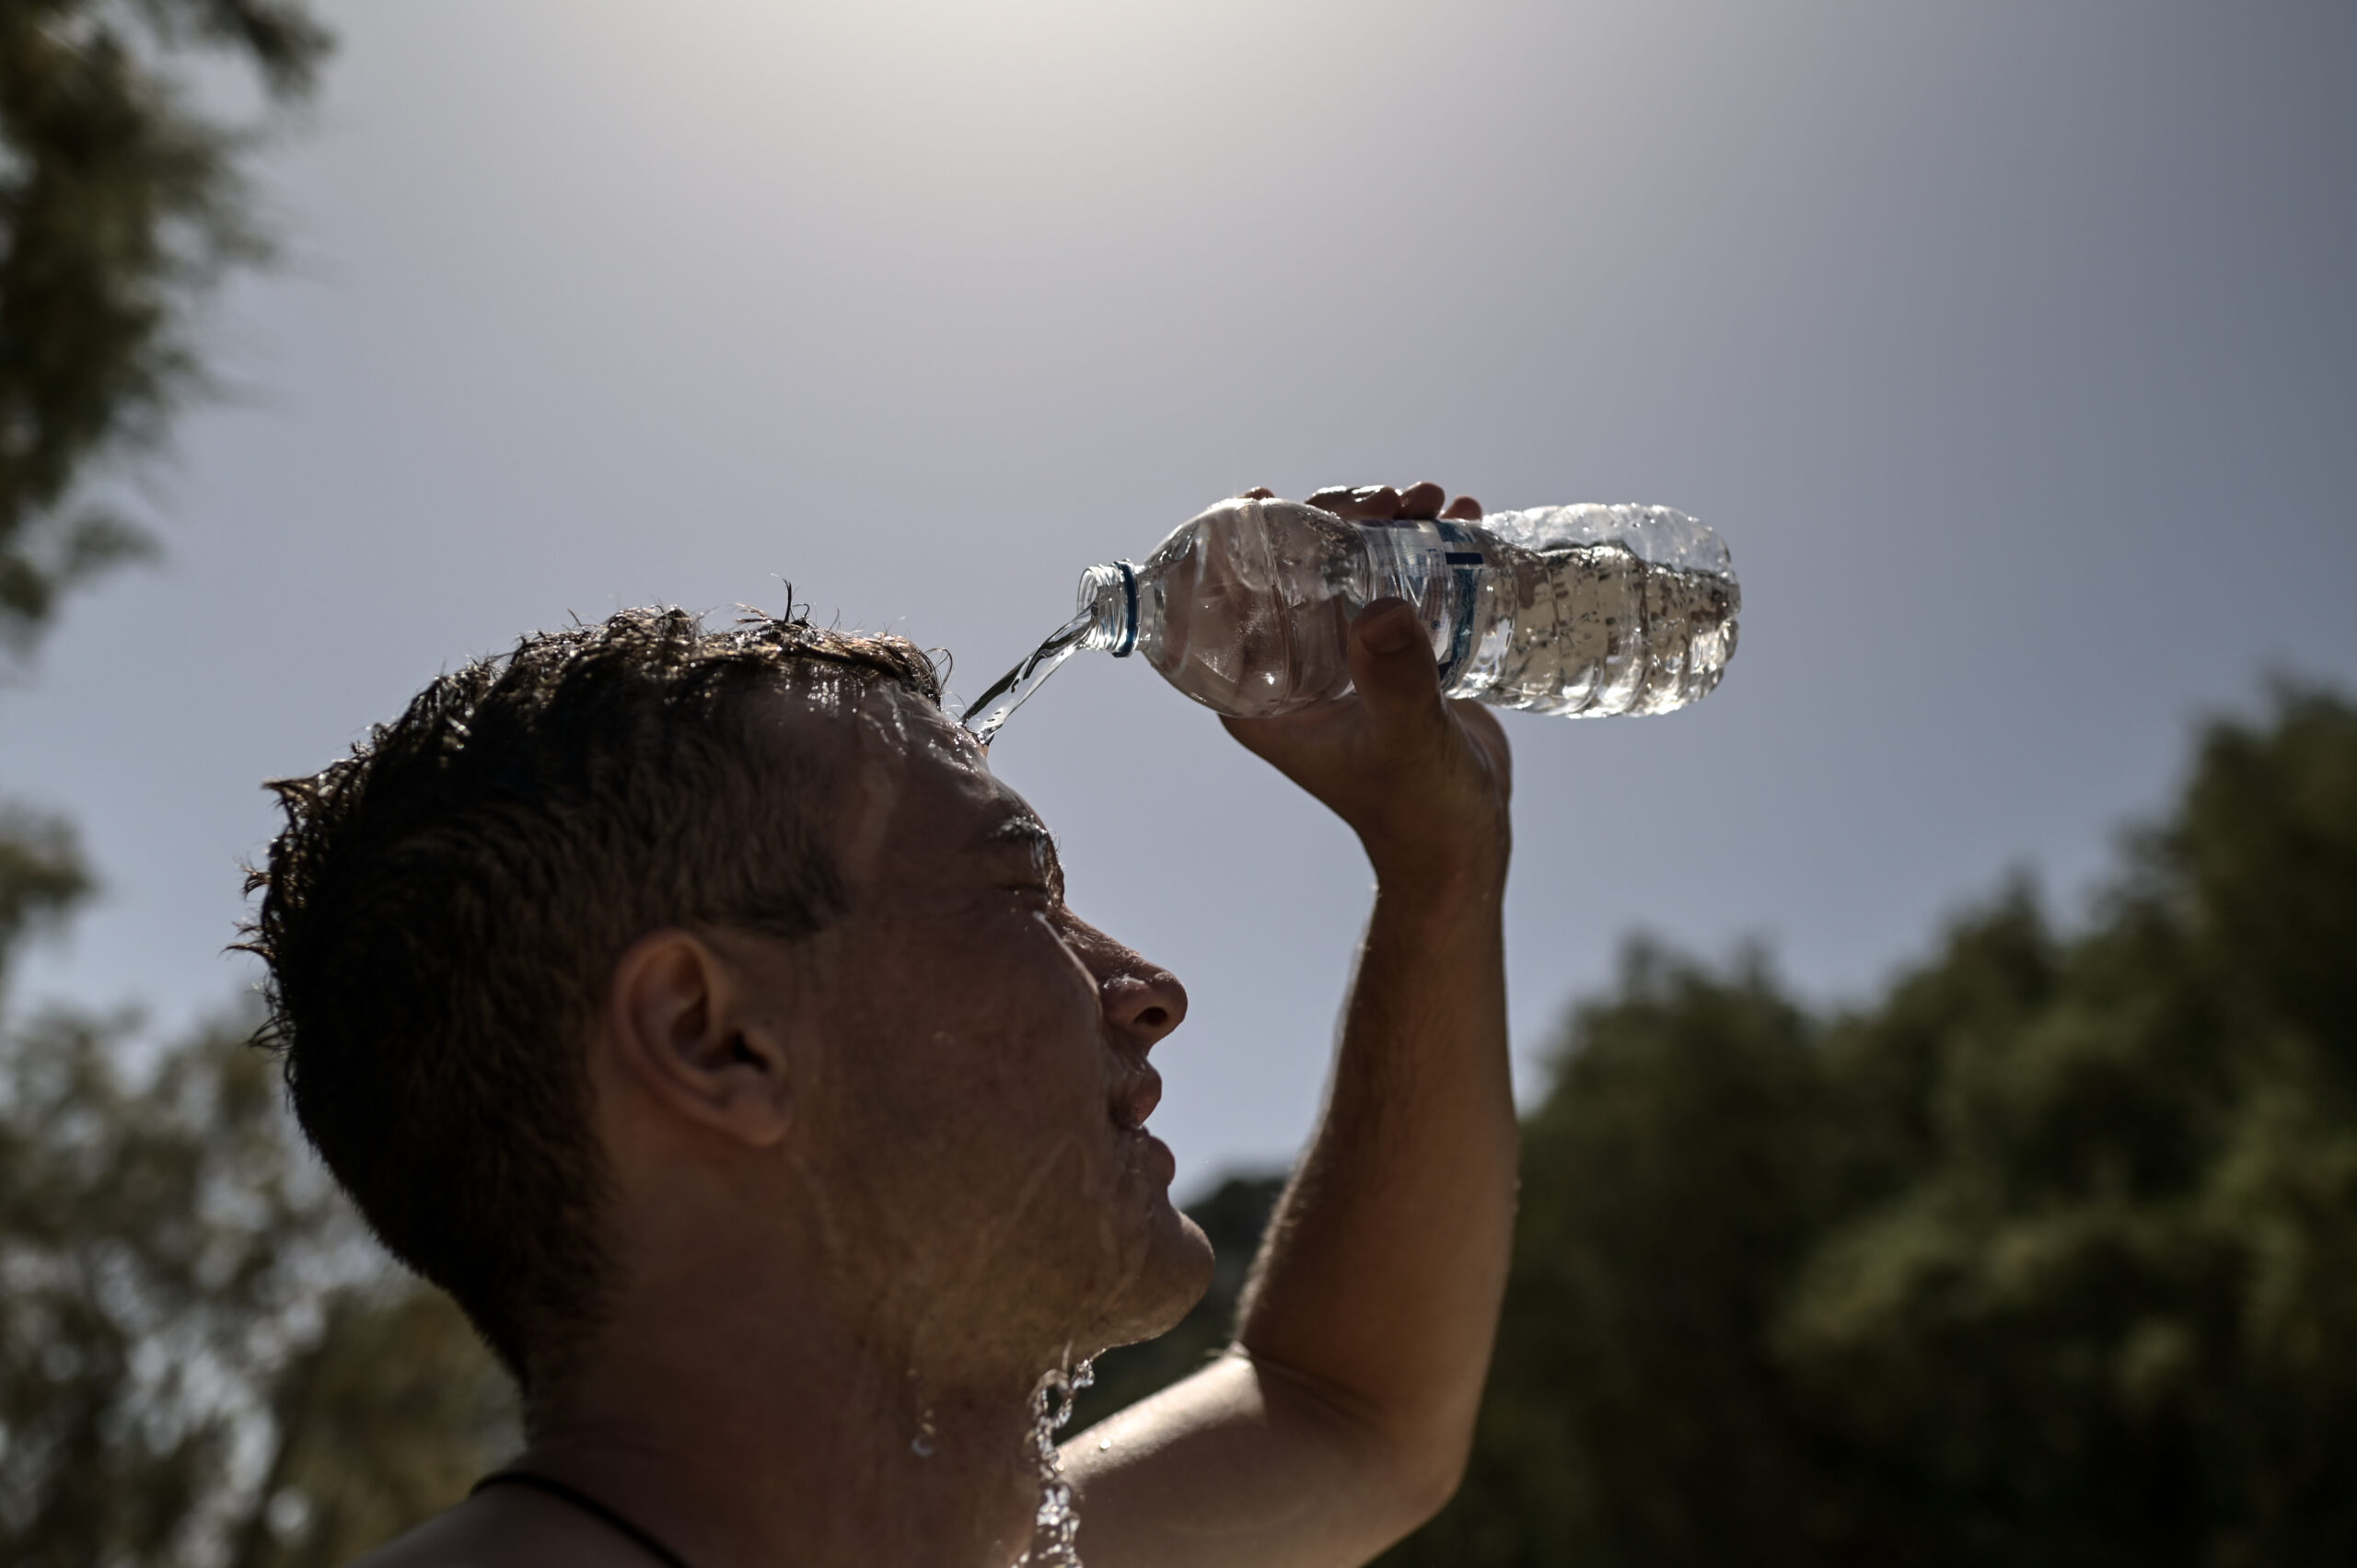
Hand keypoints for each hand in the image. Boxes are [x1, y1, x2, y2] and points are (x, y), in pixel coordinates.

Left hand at [1222, 483, 1512, 893]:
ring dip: (1380, 524)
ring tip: (1428, 502)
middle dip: (1330, 519)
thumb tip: (1383, 609)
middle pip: (1287, 569)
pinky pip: (1388, 580)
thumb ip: (1394, 681)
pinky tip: (1456, 516)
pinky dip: (1417, 545)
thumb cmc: (1420, 810)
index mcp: (1259, 696)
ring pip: (1340, 565)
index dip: (1231, 543)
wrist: (1465, 839)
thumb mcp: (1405, 741)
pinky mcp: (1386, 652)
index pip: (1220, 605)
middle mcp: (1290, 669)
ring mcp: (1339, 656)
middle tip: (1385, 501)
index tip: (1264, 495)